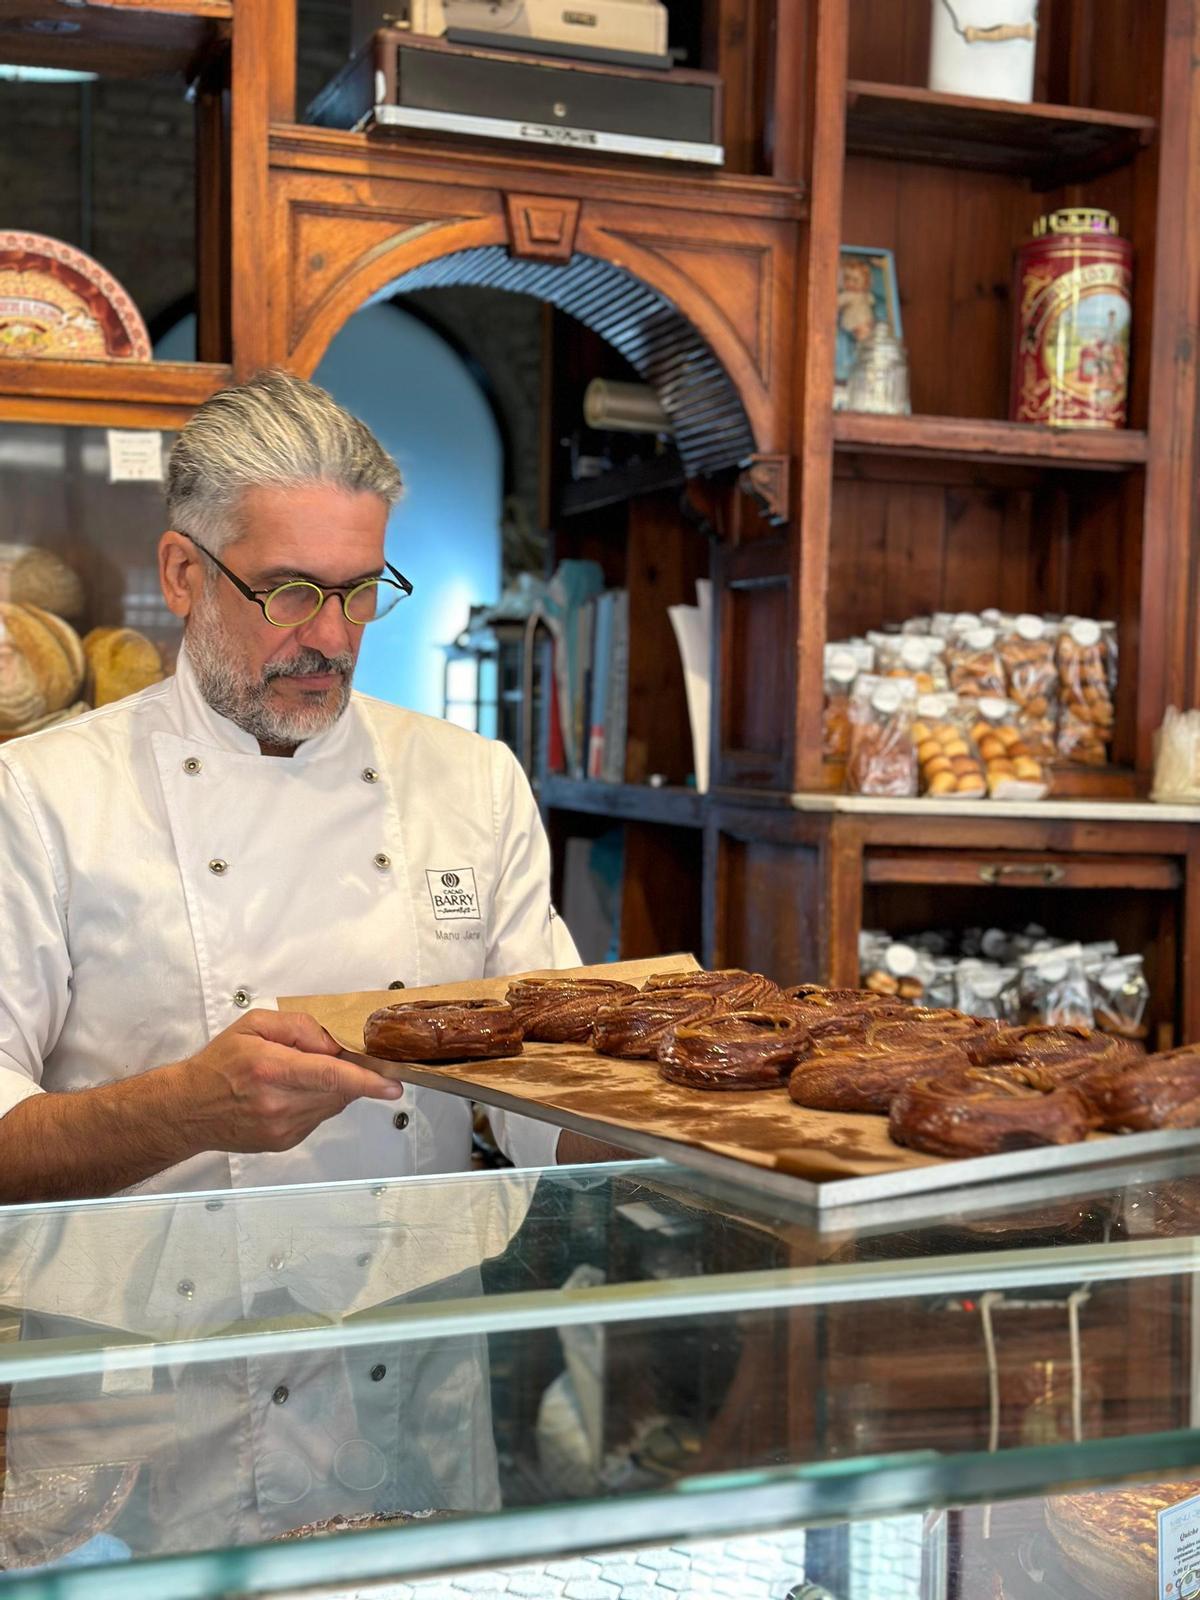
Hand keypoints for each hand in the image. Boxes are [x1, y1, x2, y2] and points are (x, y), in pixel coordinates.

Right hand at [164, 1010, 403, 1156]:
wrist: (188, 1109)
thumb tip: (332, 1042)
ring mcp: (282, 1127)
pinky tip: (292, 1093)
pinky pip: (318, 1117)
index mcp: (270, 1068)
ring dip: (331, 1087)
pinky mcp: (284, 1141)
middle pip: (336, 1089)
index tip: (392, 1085)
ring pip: (332, 1104)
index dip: (365, 1080)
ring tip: (300, 1075)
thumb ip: (298, 1027)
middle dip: (348, 1073)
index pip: (328, 1075)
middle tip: (335, 1057)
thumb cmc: (219, 1064)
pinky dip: (317, 1101)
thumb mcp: (254, 1025)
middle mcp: (278, 1102)